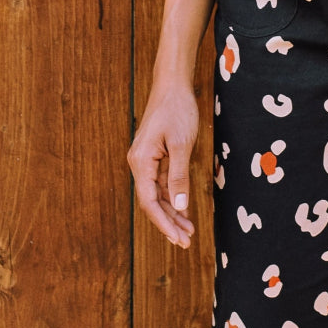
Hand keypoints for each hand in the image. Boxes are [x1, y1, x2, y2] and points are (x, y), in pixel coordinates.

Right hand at [127, 82, 199, 247]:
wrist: (172, 86)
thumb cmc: (177, 110)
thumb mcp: (182, 143)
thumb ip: (179, 176)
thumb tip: (179, 207)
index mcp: (141, 162)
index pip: (148, 201)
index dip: (162, 222)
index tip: (176, 238)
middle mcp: (139, 164)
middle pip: (152, 201)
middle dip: (169, 223)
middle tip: (186, 241)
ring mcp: (146, 161)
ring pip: (158, 195)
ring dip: (172, 213)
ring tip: (188, 232)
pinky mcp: (156, 157)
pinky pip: (163, 184)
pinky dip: (174, 198)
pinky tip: (184, 212)